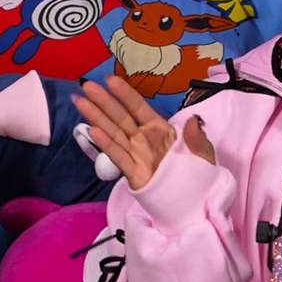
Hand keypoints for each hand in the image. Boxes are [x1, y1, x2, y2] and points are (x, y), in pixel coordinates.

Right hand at [73, 75, 214, 190]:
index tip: (110, 79)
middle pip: (120, 117)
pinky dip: (106, 144)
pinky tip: (93, 130)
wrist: (193, 202)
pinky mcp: (132, 172)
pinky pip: (118, 156)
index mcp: (160, 129)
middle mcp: (143, 138)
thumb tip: (194, 120)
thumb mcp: (202, 153)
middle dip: (103, 101)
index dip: (125, 94)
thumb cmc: (197, 173)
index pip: (139, 107)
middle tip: (86, 85)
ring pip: (113, 133)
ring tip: (79, 102)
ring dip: (96, 117)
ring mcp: (136, 154)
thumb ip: (196, 137)